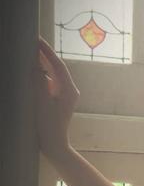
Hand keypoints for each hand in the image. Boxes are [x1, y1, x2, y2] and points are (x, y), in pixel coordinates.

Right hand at [35, 36, 79, 158]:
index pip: (58, 65)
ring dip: (43, 63)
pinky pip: (50, 82)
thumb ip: (39, 81)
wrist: (54, 145)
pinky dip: (42, 73)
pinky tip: (33, 68)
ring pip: (53, 74)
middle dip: (44, 54)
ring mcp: (65, 95)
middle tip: (32, 41)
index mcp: (69, 90)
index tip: (37, 40)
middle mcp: (70, 90)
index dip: (47, 51)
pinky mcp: (59, 100)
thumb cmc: (48, 126)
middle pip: (57, 67)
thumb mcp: (41, 102)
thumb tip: (36, 64)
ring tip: (30, 50)